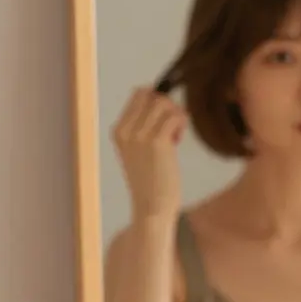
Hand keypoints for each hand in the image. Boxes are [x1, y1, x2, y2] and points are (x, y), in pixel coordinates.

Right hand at [112, 87, 186, 221]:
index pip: (139, 94)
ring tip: (175, 136)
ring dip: (176, 115)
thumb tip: (159, 98)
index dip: (158, 101)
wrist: (151, 207)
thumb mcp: (138, 151)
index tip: (164, 121)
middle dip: (169, 106)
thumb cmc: (151, 180)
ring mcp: (140, 136)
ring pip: (164, 102)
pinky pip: (176, 116)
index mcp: (119, 131)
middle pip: (153, 95)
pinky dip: (182, 123)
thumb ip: (143, 126)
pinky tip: (178, 142)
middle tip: (173, 127)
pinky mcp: (157, 143)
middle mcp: (126, 130)